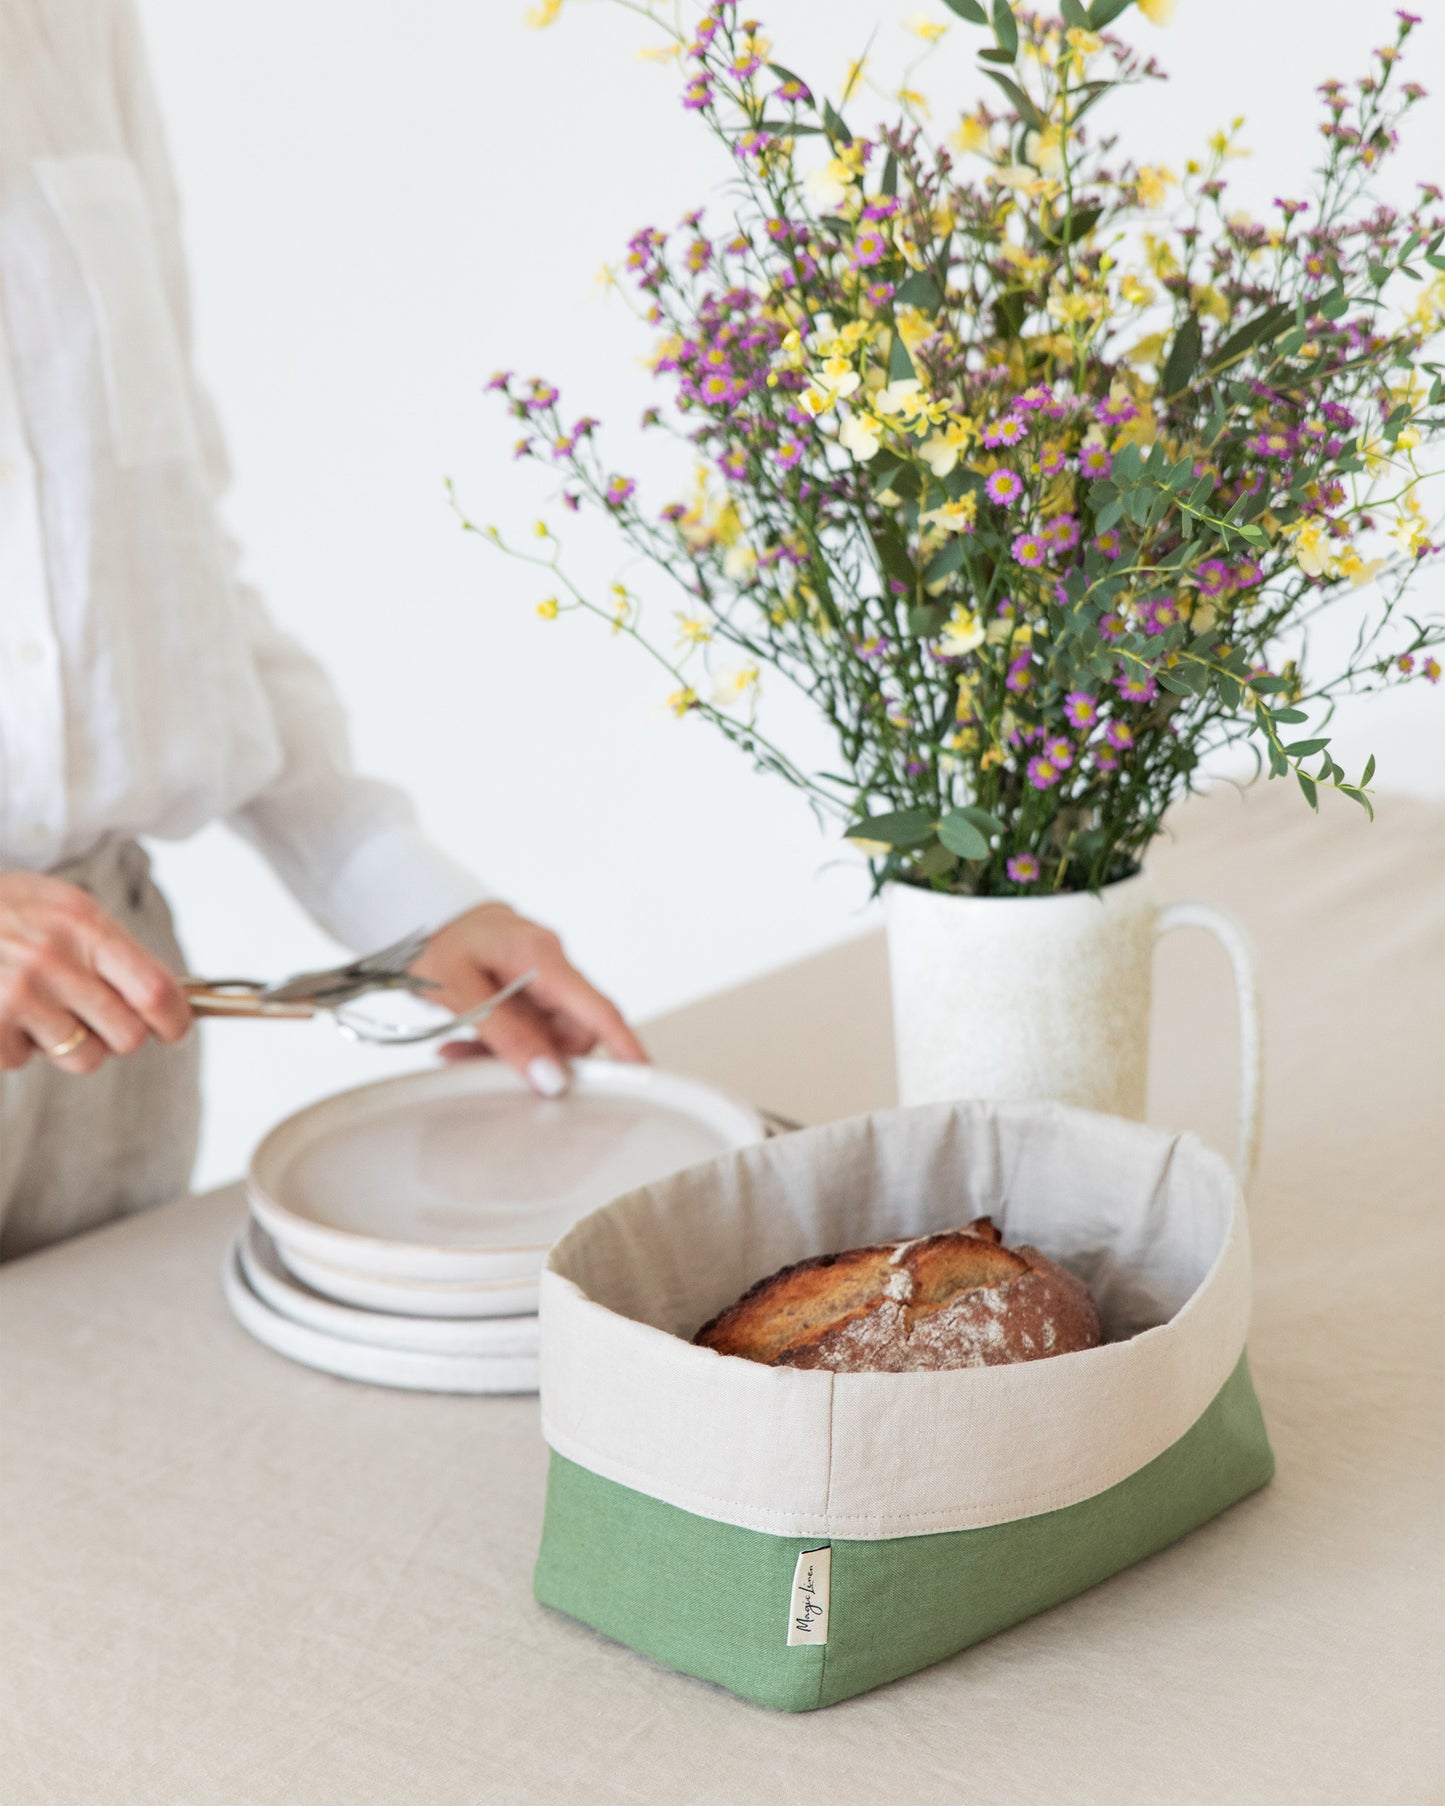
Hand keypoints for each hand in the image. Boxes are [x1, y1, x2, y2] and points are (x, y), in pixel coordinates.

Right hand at [0, 872, 191, 1073]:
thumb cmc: (0, 909)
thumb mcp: (60, 905)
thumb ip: (108, 946)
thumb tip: (167, 997)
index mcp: (84, 926)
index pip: (156, 990)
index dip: (175, 1020)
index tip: (173, 1030)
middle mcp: (54, 961)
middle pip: (127, 1037)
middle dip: (118, 1036)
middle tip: (96, 1019)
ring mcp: (17, 996)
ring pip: (83, 1057)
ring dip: (68, 1044)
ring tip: (41, 1010)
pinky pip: (24, 1060)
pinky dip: (15, 1045)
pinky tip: (0, 1011)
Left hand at [412, 902, 646, 1094]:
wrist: (421, 913)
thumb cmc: (436, 940)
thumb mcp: (459, 991)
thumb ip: (507, 1036)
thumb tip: (551, 1078)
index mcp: (541, 956)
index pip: (597, 1009)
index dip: (624, 1045)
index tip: (643, 1077)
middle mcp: (551, 964)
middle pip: (573, 1031)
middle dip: (538, 1058)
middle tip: (484, 1066)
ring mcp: (543, 976)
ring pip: (549, 1035)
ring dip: (512, 1053)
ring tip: (460, 1049)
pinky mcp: (531, 987)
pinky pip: (530, 1027)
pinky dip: (502, 1041)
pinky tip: (465, 1042)